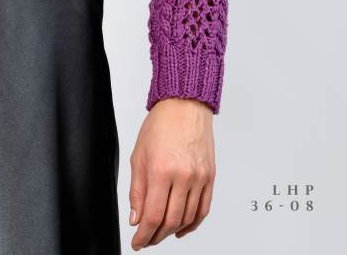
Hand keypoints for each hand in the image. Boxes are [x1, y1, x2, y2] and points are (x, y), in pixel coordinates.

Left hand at [128, 97, 215, 248]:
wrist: (184, 106)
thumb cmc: (160, 125)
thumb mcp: (138, 155)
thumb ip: (137, 190)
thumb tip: (136, 218)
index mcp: (161, 170)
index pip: (152, 215)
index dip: (144, 235)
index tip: (138, 242)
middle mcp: (182, 176)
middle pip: (171, 221)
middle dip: (156, 236)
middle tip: (147, 239)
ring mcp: (199, 178)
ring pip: (187, 219)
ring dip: (172, 231)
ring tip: (161, 233)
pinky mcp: (210, 178)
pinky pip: (203, 210)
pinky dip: (192, 224)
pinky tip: (181, 228)